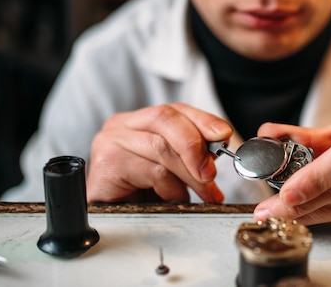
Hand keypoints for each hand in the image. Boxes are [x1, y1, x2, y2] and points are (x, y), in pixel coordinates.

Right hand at [86, 102, 232, 202]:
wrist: (111, 220)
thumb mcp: (172, 169)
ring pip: (162, 147)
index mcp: (139, 121)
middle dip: (195, 144)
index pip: (175, 109)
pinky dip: (171, 188)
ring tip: (201, 193)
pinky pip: (152, 171)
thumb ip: (190, 155)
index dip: (202, 119)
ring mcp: (111, 142)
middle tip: (211, 172)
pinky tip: (172, 199)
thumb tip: (217, 154)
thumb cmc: (141, 194)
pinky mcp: (107, 165)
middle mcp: (121, 125)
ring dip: (189, 174)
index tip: (223, 135)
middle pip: (165, 118)